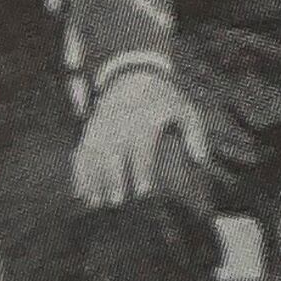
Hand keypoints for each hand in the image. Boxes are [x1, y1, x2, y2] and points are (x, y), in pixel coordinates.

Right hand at [72, 66, 203, 206]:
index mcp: (145, 120)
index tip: (144, 191)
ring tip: (95, 203)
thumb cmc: (163, 100)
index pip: (142, 148)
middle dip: (113, 177)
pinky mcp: (90, 132)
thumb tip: (201, 159)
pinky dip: (78, 173)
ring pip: (93, 156)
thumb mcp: (184, 109)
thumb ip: (195, 133)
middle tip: (117, 201)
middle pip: (113, 153)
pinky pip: (80, 153)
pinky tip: (80, 193)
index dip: (143, 170)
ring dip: (92, 180)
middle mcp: (120, 124)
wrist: (133, 77)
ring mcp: (102, 128)